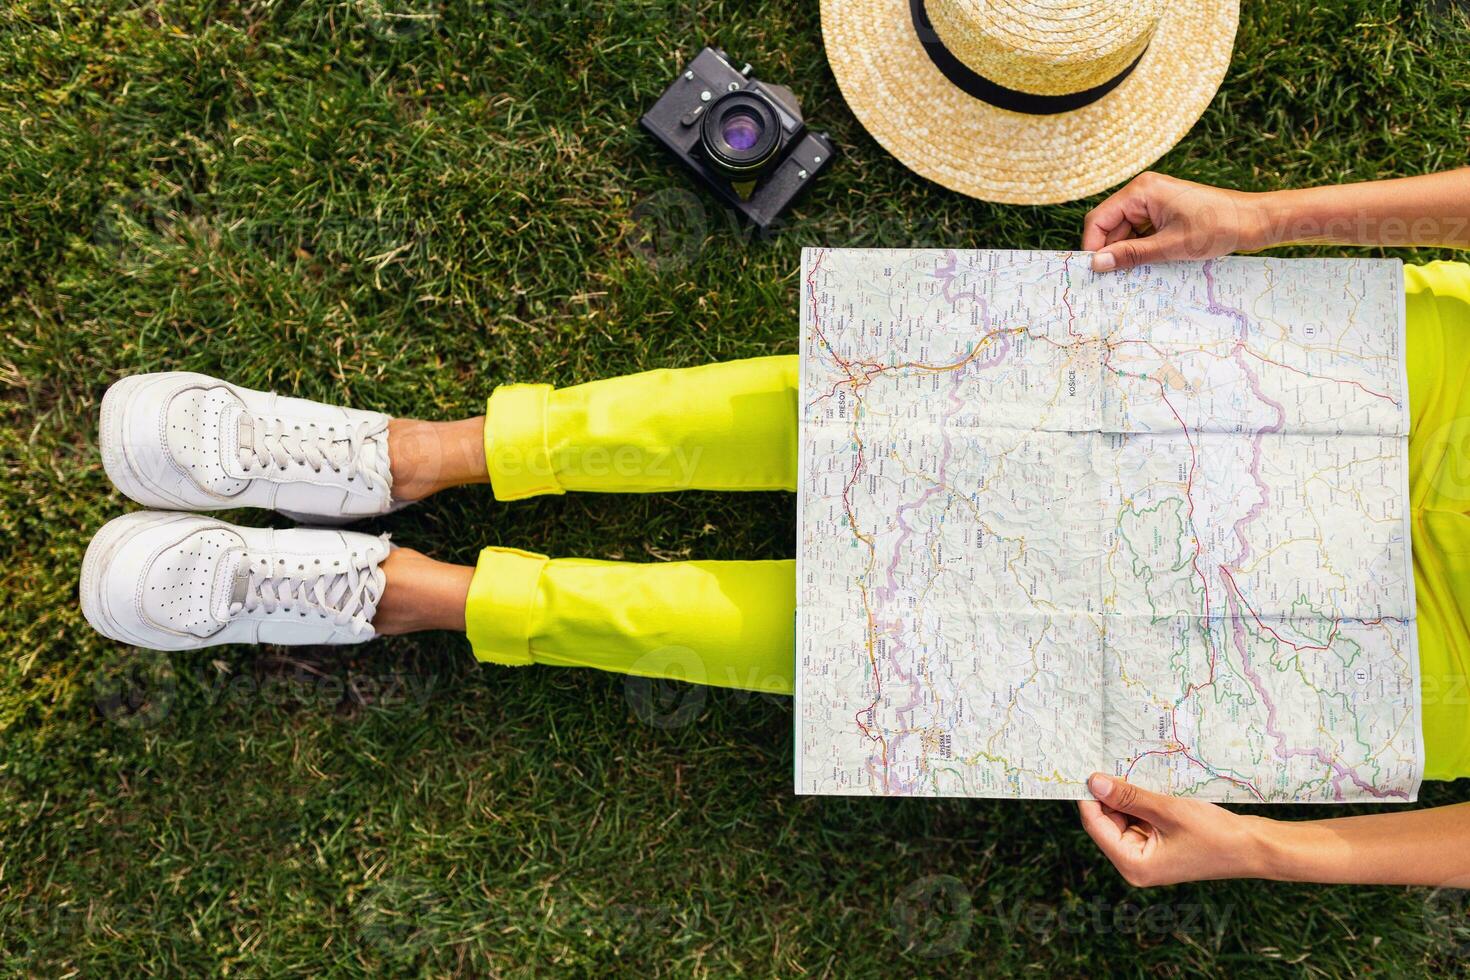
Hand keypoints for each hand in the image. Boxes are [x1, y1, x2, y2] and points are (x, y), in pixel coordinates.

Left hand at [1077, 773, 1272, 885]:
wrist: (1255, 847)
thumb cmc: (1215, 834)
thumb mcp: (1167, 810)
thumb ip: (1129, 796)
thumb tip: (1094, 782)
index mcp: (1133, 865)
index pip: (1095, 825)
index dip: (1089, 796)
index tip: (1084, 767)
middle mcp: (1136, 863)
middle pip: (1107, 821)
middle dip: (1110, 793)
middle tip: (1108, 759)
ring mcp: (1148, 854)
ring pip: (1123, 817)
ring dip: (1127, 795)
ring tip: (1129, 766)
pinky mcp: (1160, 844)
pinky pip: (1140, 818)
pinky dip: (1141, 801)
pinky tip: (1145, 780)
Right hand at [1082, 172, 1274, 272]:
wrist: (1253, 221)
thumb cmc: (1216, 228)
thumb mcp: (1169, 246)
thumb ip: (1130, 254)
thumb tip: (1097, 264)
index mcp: (1141, 191)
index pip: (1099, 219)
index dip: (1092, 246)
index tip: (1094, 272)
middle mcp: (1143, 191)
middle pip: (1110, 225)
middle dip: (1111, 250)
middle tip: (1113, 279)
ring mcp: (1153, 201)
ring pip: (1124, 231)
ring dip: (1127, 251)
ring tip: (1134, 272)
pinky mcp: (1163, 212)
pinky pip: (1140, 231)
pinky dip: (1140, 248)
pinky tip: (1147, 263)